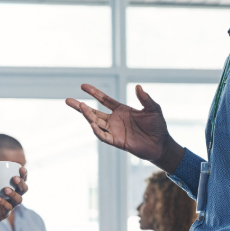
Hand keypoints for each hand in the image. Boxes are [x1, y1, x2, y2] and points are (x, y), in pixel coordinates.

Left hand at [0, 165, 27, 230]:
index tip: (21, 168)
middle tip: (15, 178)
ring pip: (18, 200)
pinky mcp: (4, 214)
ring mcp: (9, 205)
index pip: (20, 180)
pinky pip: (7, 208)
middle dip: (21, 183)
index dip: (23, 174)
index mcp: (9, 187)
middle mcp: (12, 196)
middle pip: (23, 189)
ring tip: (6, 189)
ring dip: (14, 193)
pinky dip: (3, 202)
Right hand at [66, 85, 183, 172]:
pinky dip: (97, 131)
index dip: (94, 93)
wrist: (161, 144)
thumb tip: (138, 86)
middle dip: (81, 106)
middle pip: (94, 111)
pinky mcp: (117, 142)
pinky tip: (92, 124)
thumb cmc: (158, 126)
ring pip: (96, 122)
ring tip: (79, 106)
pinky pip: (103, 136)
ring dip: (87, 115)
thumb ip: (145, 98)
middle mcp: (115, 120)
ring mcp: (114, 131)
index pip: (104, 99)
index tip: (83, 86)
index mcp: (121, 110)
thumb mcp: (153, 109)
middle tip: (68, 100)